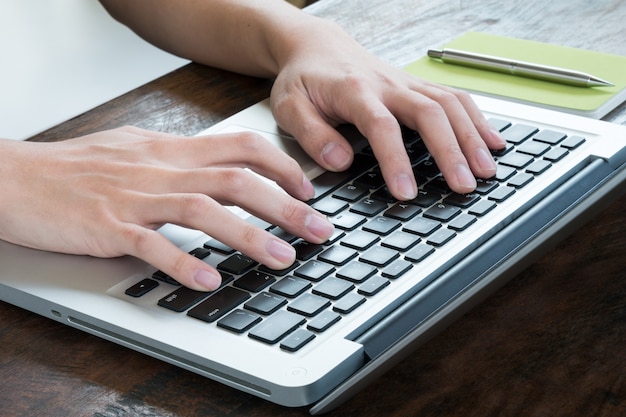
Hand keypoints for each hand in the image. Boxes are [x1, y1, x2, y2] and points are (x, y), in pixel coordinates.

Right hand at [0, 129, 333, 290]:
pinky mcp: (108, 227)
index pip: (240, 146)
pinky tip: (209, 282)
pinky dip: (183, 263)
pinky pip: (152, 246)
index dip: (281, 166)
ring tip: (283, 259)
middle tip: (319, 230)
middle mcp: (160, 169)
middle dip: (285, 205)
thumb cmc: (77, 167)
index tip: (308, 189)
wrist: (17, 177)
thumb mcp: (137, 150)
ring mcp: (135, 197)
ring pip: (203, 210)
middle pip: (235, 180)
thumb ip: (180, 159)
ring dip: (248, 236)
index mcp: (170, 149)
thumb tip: (220, 169)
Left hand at [270, 21, 505, 200]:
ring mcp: (407, 82)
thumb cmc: (303, 79)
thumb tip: (341, 161)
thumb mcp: (289, 107)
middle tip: (464, 185)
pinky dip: (477, 120)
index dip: (396, 160)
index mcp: (354, 90)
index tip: (406, 192)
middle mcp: (387, 84)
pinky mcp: (417, 86)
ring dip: (472, 136)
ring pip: (449, 103)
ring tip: (487, 170)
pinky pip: (455, 97)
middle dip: (451, 150)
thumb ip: (312, 134)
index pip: (382, 125)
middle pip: (429, 111)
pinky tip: (492, 142)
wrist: (317, 47)